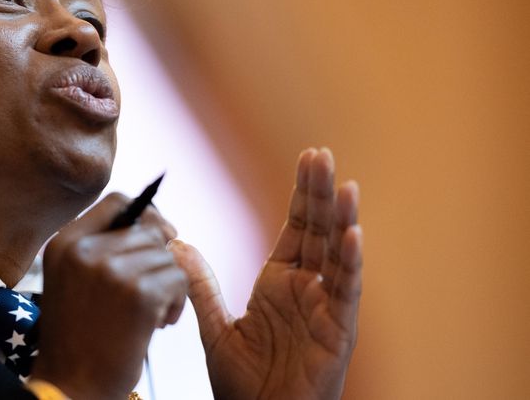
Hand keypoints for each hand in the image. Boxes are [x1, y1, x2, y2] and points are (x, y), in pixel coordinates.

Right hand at [32, 194, 186, 398]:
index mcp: (64, 243)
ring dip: (168, 287)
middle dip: (158, 259)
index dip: (145, 215)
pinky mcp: (139, 294)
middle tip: (150, 293)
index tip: (159, 236)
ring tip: (148, 315)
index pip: (116, 201)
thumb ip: (101, 247)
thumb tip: (158, 223)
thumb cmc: (77, 339)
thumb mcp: (72, 280)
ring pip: (167, 256)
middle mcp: (85, 250)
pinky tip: (156, 324)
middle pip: (148, 229)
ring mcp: (112, 270)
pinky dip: (175, 304)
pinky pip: (178, 280)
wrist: (70, 386)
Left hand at [171, 148, 362, 399]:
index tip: (308, 158)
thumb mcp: (216, 328)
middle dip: (320, 192)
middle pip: (318, 230)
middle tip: (321, 154)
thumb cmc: (244, 384)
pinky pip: (346, 293)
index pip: (296, 227)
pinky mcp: (338, 332)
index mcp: (280, 282)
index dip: (303, 194)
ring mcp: (326, 308)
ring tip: (344, 183)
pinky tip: (353, 234)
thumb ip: (201, 286)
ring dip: (342, 219)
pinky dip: (351, 264)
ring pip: (338, 254)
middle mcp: (307, 288)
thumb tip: (179, 245)